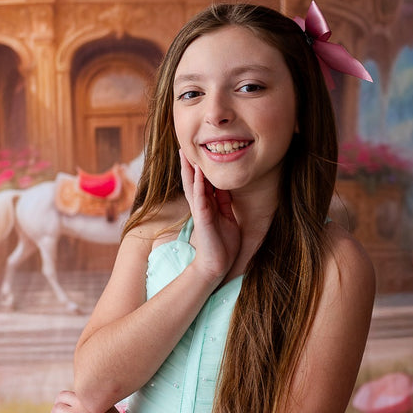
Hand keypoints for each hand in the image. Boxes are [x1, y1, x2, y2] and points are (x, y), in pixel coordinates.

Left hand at [48, 389, 125, 412]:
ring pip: (55, 410)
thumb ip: (99, 403)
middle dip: (59, 405)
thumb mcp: (110, 408)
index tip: (69, 407)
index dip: (69, 400)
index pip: (73, 392)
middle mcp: (81, 403)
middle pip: (61, 397)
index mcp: (91, 396)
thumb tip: (95, 404)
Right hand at [179, 150, 240, 282]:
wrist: (217, 264)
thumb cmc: (223, 244)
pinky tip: (198, 174)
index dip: (200, 168)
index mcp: (208, 206)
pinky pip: (200, 199)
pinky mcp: (203, 218)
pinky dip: (199, 185)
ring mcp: (200, 212)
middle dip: (189, 165)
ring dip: (190, 170)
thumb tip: (225, 188)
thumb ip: (225, 203)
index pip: (202, 183)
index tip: (198, 153)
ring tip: (186, 155)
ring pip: (193, 187)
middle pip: (193, 181)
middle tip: (184, 148)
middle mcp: (201, 206)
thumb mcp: (228, 217)